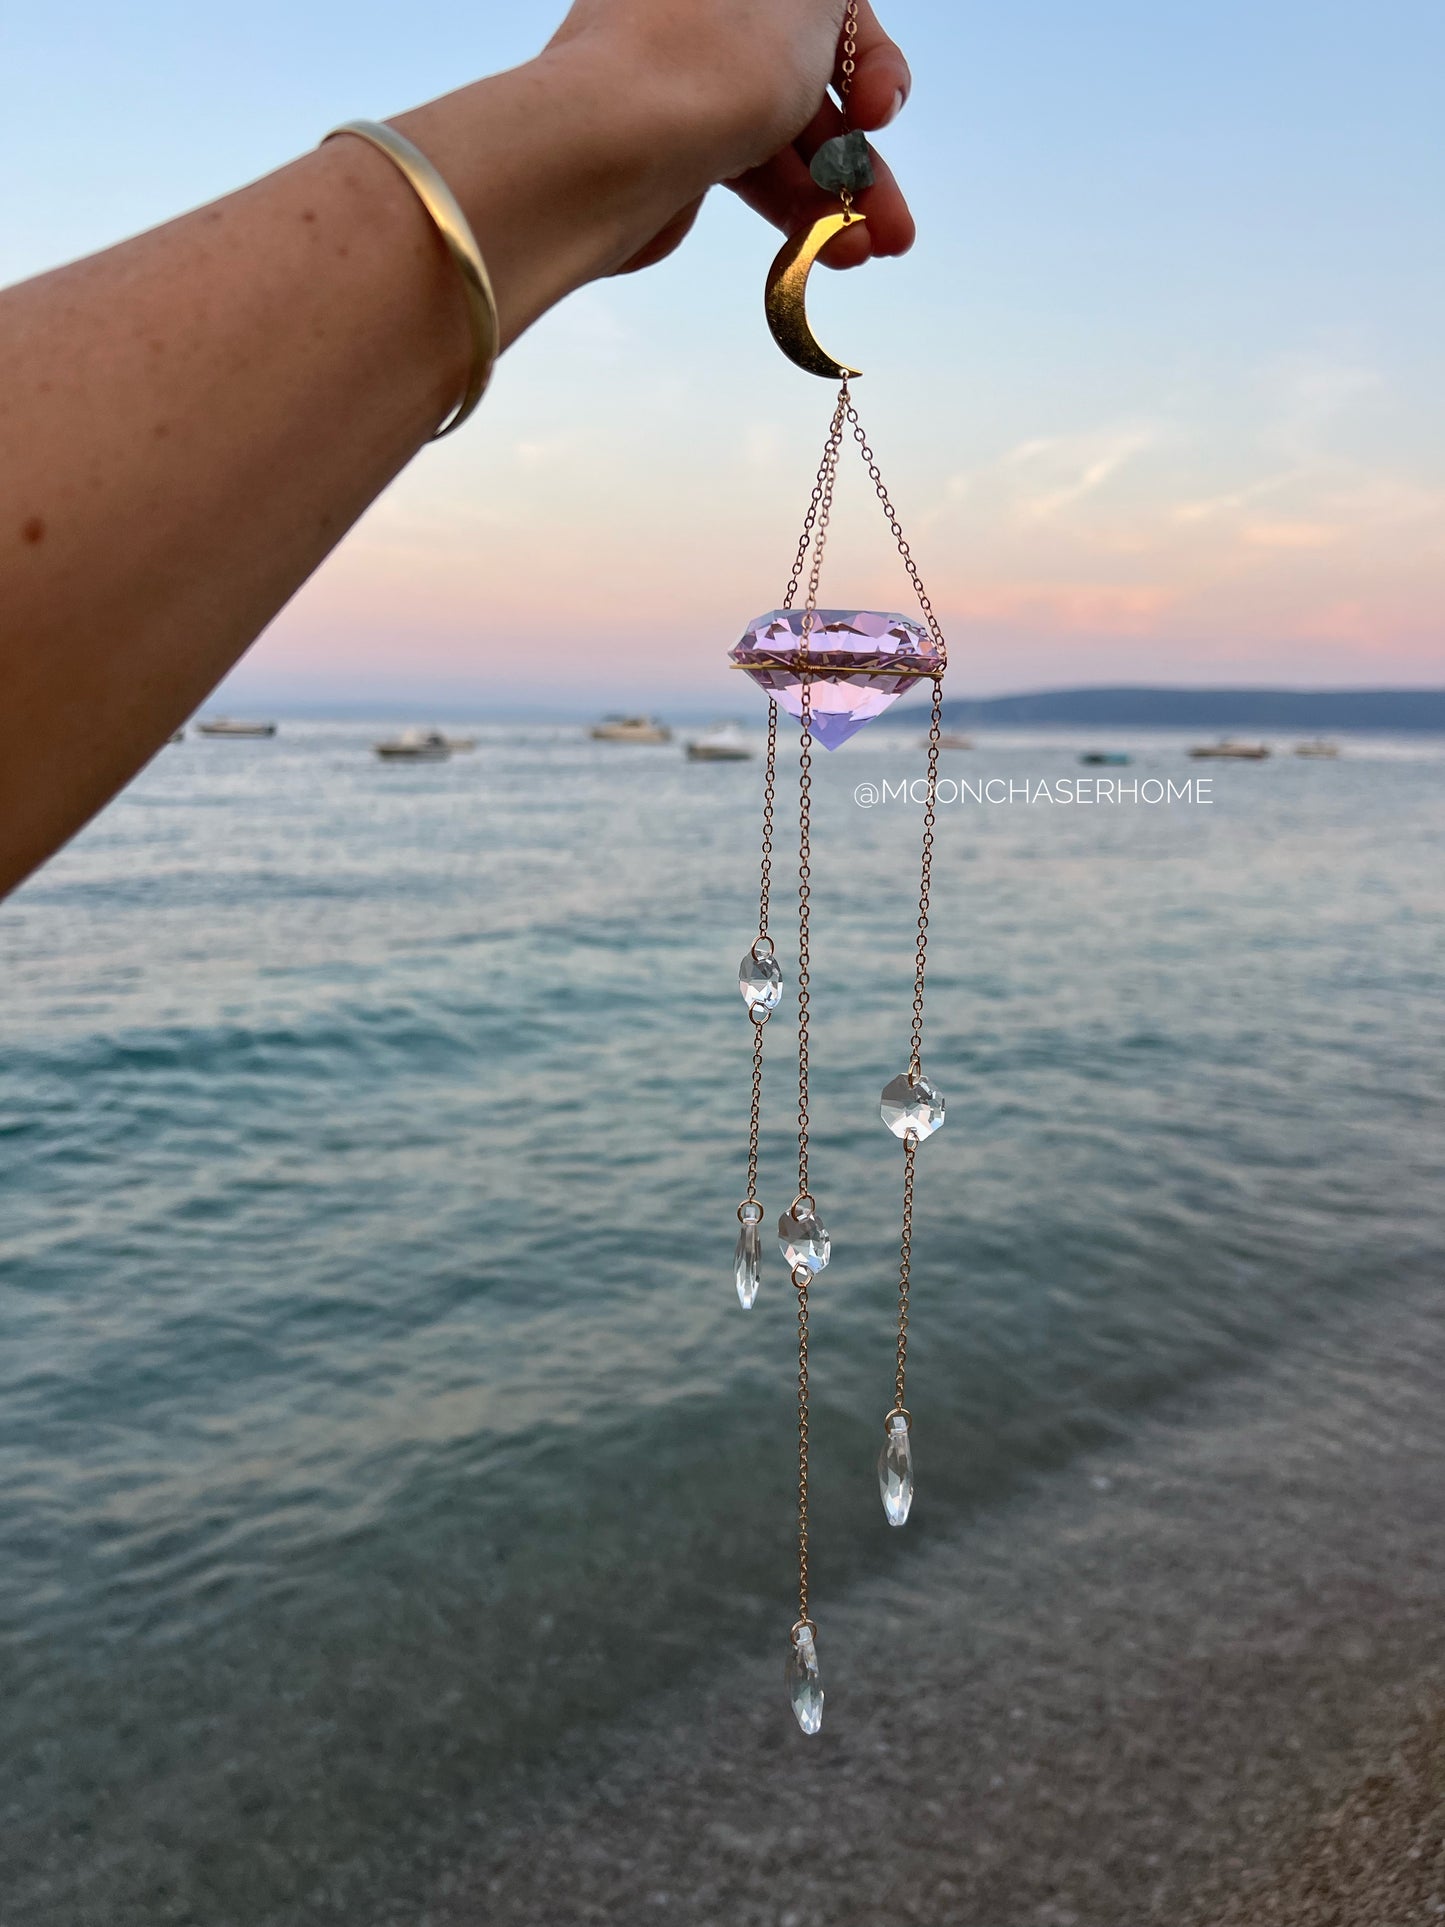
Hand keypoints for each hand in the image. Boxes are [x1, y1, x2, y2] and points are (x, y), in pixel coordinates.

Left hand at [547, 0, 914, 275]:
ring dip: (835, 205)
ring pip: (782, 142)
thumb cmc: (716, 60)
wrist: (609, 149)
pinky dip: (787, 216)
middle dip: (862, 161)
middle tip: (896, 229)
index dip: (872, 64)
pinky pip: (746, 178)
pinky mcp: (671, 149)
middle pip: (811, 84)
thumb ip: (837, 1)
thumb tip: (835, 13)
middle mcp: (710, 13)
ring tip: (863, 256)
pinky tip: (818, 260)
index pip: (829, 10)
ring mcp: (687, 82)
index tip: (883, 114)